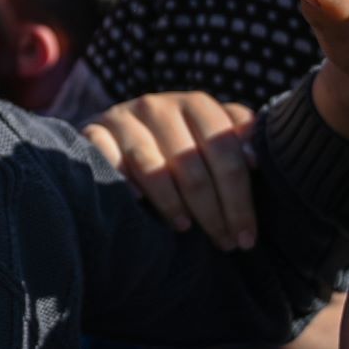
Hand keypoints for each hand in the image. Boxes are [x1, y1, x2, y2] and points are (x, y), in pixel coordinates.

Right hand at [84, 93, 258, 251]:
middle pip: (191, 164)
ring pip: (151, 166)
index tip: (247, 237)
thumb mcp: (214, 136)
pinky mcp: (92, 131)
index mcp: (196, 104)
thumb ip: (240, 141)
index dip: (239, 199)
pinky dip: (124, 182)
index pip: (224, 152)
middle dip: (212, 211)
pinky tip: (139, 203)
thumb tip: (256, 160)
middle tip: (224, 244)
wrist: (122, 132)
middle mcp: (158, 105)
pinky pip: (107, 159)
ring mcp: (122, 117)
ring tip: (186, 229)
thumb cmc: (181, 144)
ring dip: (172, 203)